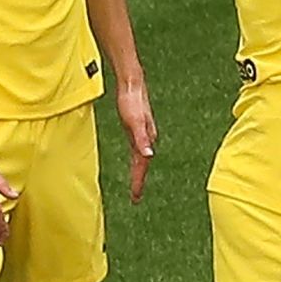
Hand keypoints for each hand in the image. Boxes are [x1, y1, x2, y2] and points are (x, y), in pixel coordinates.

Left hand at [116, 79, 156, 203]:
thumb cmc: (131, 101)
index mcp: (145, 139)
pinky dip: (137, 160)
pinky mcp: (137, 128)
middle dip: (139, 181)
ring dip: (139, 172)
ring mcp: (142, 133)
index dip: (138, 182)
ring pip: (141, 158)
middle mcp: (146, 138)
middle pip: (142, 165)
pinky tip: (136, 159)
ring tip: (136, 184)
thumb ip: (142, 138)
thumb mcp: (134, 121)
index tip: (135, 198)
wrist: (132, 83)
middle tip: (135, 197)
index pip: (142, 166)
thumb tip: (149, 156)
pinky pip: (138, 149)